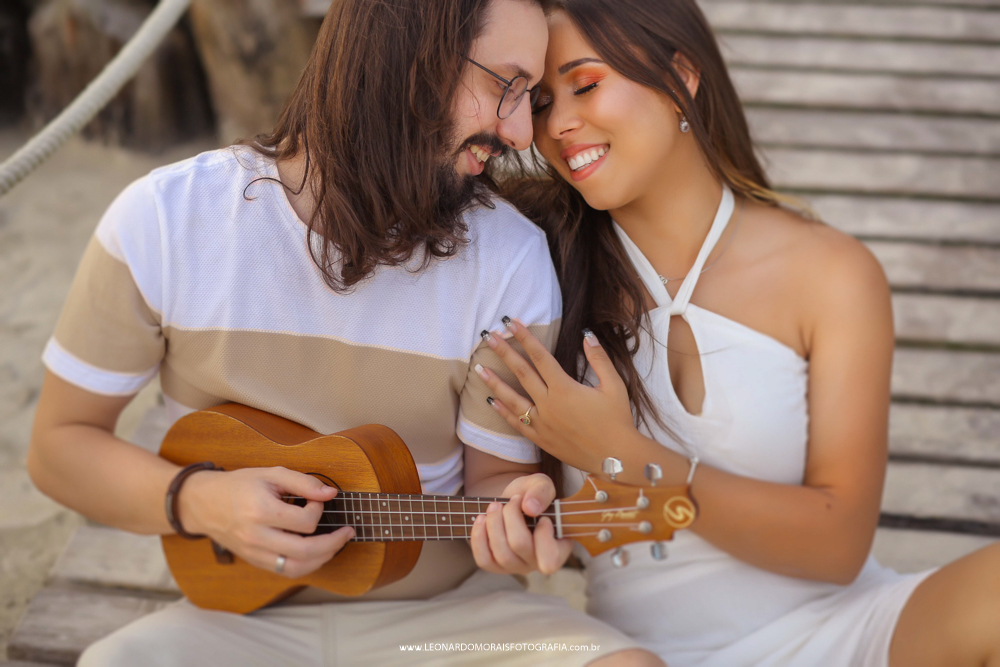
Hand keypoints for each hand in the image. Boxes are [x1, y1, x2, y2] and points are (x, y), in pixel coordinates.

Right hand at [177, 466, 353, 577]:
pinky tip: (317, 553)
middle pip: (305, 551)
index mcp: (260, 511)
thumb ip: (303, 482)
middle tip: (348, 531)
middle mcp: (256, 537)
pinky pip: (285, 571)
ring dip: (323, 558)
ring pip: (297, 568)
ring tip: (336, 544)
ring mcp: (254, 553)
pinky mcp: (254, 561)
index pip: (304, 521)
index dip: (319, 508)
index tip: (317, 499)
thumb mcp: (271, 473)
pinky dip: (306, 565)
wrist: (204, 503)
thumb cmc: (239, 485)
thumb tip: (331, 493)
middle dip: (334, 542)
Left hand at [469, 472, 572, 574]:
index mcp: (558, 548)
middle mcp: (538, 562)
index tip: (541, 515)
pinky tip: (481, 519)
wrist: (511, 503)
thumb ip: (542, 491)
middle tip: (512, 500)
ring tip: (495, 506)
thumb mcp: (541, 484)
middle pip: (520, 546)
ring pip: (502, 554)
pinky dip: (479, 537)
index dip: (543, 533)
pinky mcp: (496, 566)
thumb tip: (530, 508)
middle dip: (511, 516)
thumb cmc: (531, 495)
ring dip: (494, 523)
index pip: (551, 558)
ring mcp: (516, 567)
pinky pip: (484, 560)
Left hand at [476, 319, 636, 472]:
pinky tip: (492, 401)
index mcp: (565, 388)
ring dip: (494, 382)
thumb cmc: (618, 420)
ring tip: (478, 368)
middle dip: (504, 352)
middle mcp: (549, 404)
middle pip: (521, 373)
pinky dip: (503, 412)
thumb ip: (599, 359)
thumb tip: (587, 334)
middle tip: (488, 336)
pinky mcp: (541, 439)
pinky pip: (517, 424)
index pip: (540, 356)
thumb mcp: (614, 386)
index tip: (511, 323)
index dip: (525, 337)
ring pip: (512, 398)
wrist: (616, 458)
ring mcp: (543, 423)